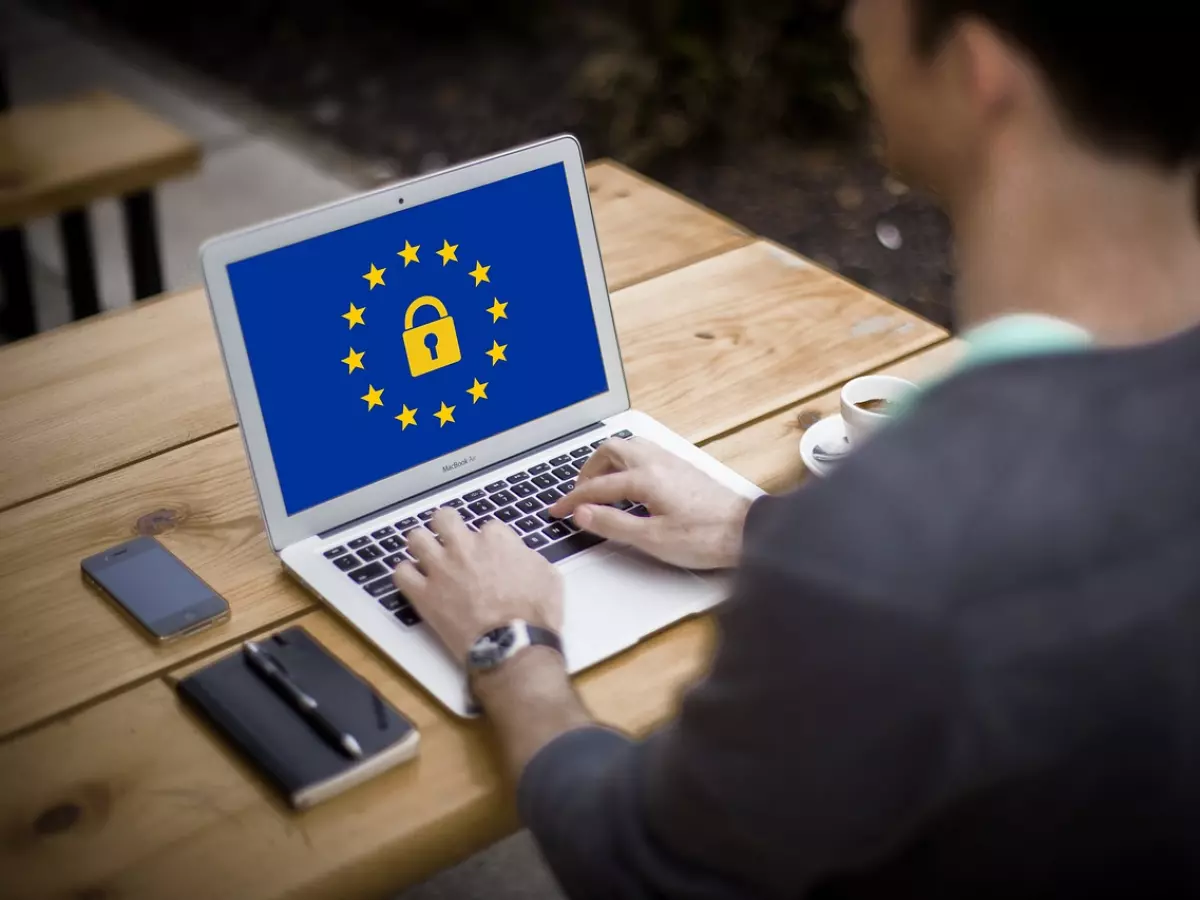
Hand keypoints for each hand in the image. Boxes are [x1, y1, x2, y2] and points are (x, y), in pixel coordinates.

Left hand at [393, 510, 562, 661]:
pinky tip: (415, 581)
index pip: (487, 526)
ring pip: (416, 538)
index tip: (490, 555)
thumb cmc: (535, 614)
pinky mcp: (424, 595)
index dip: (488, 541)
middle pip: (444, 518)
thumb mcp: (548, 577)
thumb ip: (528, 558)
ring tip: (427, 555)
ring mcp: (441, 569)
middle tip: (450, 539)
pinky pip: (401, 573)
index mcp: (496, 540)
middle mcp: (464, 548)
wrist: (512, 645)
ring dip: (422, 545)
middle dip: (447, 525)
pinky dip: (406, 575)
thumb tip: (519, 556)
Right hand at [550, 437, 751, 569]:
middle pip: (610, 451)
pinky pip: (644, 452)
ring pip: (629, 447)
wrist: (748, 532)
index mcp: (646, 478)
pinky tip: (629, 483)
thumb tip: (583, 514)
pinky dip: (626, 462)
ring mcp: (672, 461)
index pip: (597, 486)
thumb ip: (613, 524)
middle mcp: (657, 462)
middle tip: (578, 494)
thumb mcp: (652, 539)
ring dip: (608, 462)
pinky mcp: (683, 467)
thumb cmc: (706, 537)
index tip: (558, 511)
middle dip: (588, 471)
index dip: (573, 500)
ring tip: (599, 485)